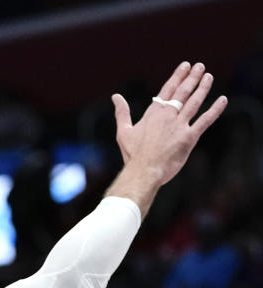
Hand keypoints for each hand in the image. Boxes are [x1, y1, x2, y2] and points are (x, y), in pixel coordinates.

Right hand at [112, 61, 226, 186]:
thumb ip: (122, 112)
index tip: (185, 66)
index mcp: (153, 114)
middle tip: (200, 66)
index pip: (167, 90)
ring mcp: (179, 126)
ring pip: (194, 102)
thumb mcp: (123, 131)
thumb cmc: (133, 154)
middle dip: (192, 77)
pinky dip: (215, 110)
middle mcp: (167, 116)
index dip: (177, 76)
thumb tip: (115, 96)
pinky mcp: (189, 138)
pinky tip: (223, 100)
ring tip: (209, 77)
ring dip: (202, 88)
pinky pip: (205, 121)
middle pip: (182, 92)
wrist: (143, 171)